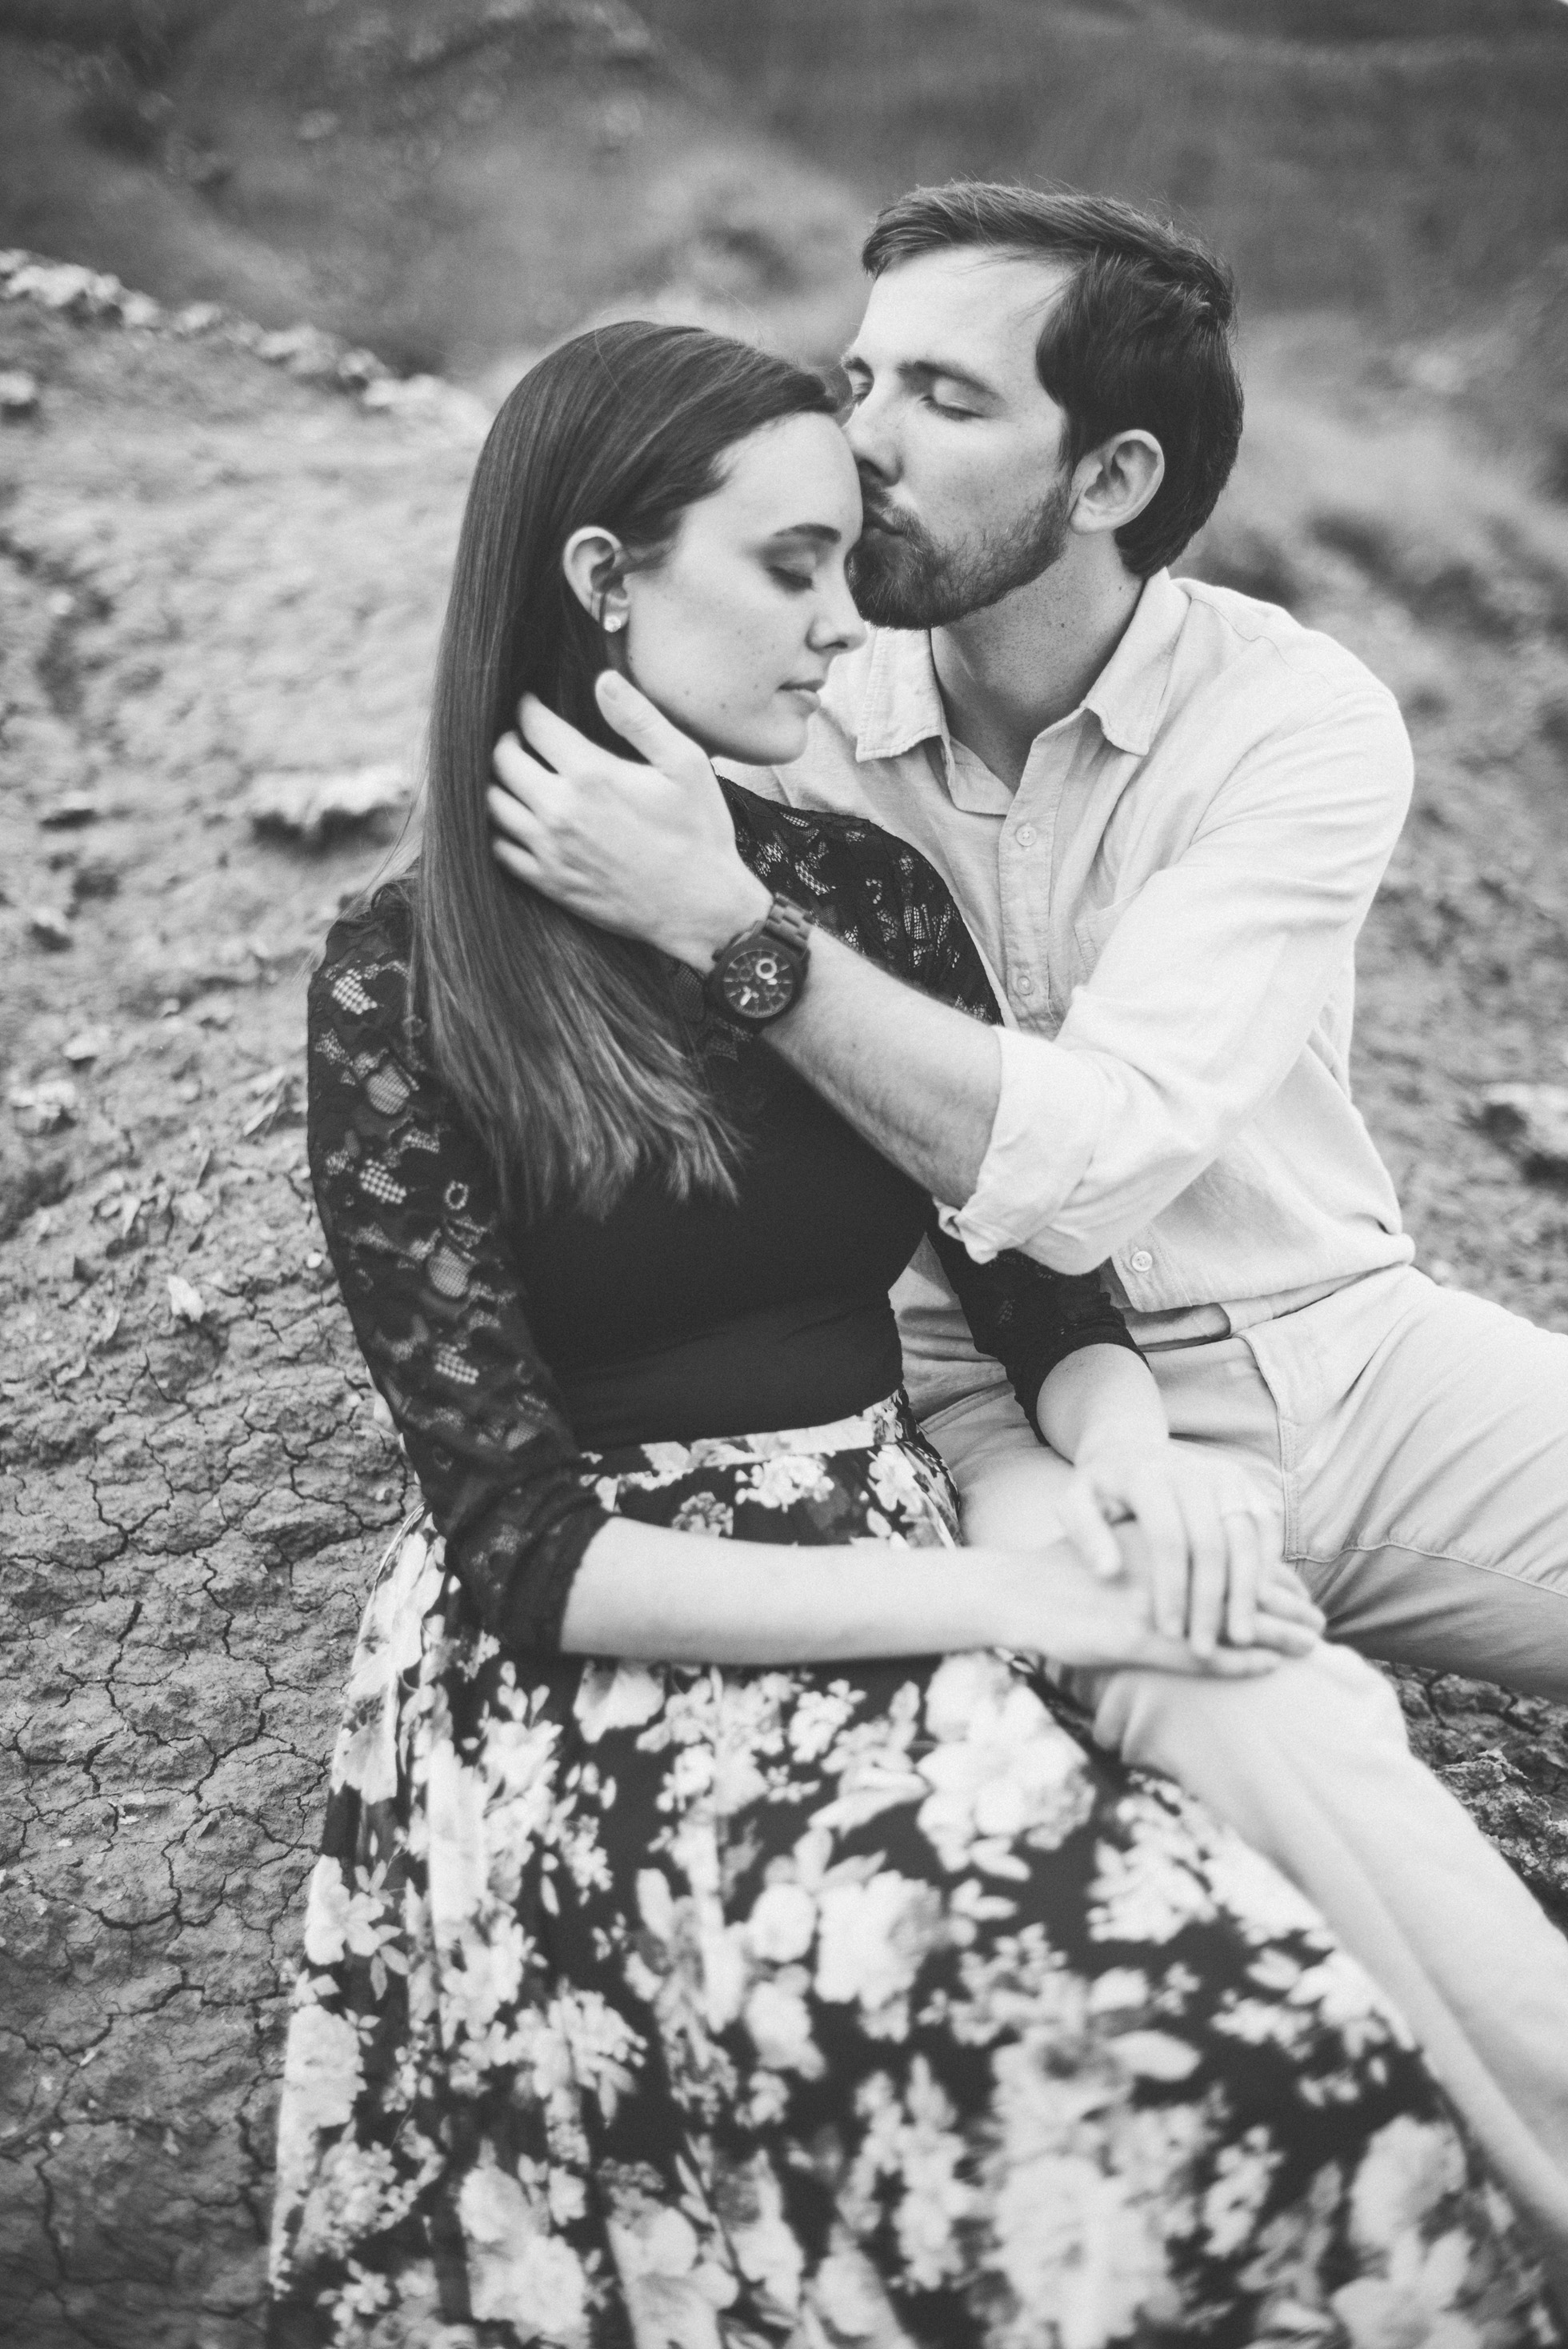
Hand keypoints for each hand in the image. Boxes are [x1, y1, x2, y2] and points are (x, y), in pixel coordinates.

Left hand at [488, 672, 769, 966]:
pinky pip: (500, 849)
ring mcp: (549, 850)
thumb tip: (603, 680)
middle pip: (502, 761)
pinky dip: (498, 828)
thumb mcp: (685, 765)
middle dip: (507, 740)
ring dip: (497, 782)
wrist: (700, 909)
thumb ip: (639, 718)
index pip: (534, 725)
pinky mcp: (549, 882)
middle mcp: (560, 810)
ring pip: (493, 804)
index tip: (531, 703)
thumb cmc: (699, 834)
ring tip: (514, 773)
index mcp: (592, 775)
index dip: (528, 707)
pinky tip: (516, 818)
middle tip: (520, 737)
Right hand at [987, 1541, 1284, 1679]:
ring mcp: (1153, 1606)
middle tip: (1320, 1625)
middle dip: (1285, 1608)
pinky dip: (1237, 1662)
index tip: (1300, 1597)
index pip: (1230, 1559)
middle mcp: (1166, 1569)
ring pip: (1228, 1622)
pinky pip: (1199, 1655)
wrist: (1017, 1592)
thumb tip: (1194, 1572)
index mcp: (1163, 1544)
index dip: (1271, 1581)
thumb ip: (1157, 1557)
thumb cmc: (1064, 1575)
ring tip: (1311, 1648)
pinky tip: (1267, 1667)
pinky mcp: (1137, 1640)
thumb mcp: (1117, 1549)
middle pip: (1239, 1587)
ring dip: (1276, 1636)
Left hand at [1053, 1439, 1320, 1660]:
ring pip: (1246, 1537)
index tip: (1168, 1631)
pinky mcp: (1244, 1483)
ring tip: (1239, 1637)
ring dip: (1246, 1591)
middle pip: (1211, 1543)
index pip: (1167, 1539)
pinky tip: (1259, 1604)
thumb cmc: (1100, 1490)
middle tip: (1203, 1647)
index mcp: (1147, 1477)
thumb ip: (1085, 1535)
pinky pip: (1265, 1526)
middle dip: (1209, 1601)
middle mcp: (1192, 1471)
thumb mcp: (1074, 1504)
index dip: (1170, 1589)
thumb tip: (1108, 1572)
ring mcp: (1223, 1474)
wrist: (1130, 1448)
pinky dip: (1266, 1565)